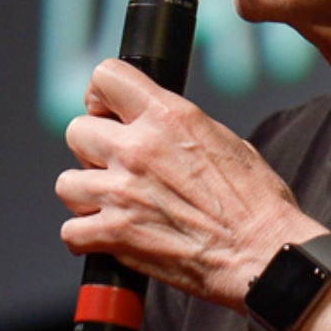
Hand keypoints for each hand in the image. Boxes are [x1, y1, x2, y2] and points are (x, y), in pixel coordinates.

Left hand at [56, 58, 317, 307]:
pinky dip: (84, 237)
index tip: (107, 112)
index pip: (105, 77)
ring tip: (112, 203)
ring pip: (66, 182)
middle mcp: (138, 148)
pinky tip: (107, 236)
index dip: (100, 95)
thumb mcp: (225, 141)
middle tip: (115, 166)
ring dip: (87, 193)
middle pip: (77, 131)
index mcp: (169, 116)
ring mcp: (122, 192)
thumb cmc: (256, 202)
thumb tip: (161, 128)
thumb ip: (181, 129)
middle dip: (93, 149)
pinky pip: (70, 232)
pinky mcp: (115, 235)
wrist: (263, 254)